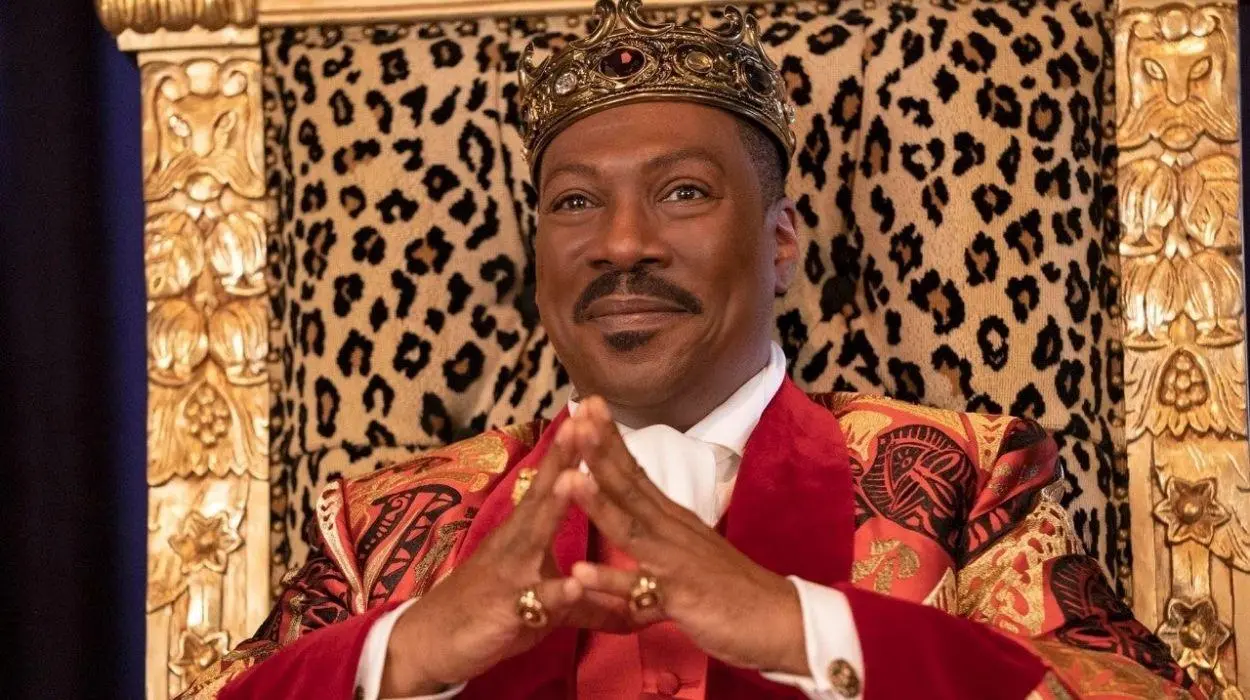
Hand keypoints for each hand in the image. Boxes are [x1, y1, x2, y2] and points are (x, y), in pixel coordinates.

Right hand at [381, 420, 617, 694]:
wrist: (429, 644)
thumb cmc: (489, 613)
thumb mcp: (541, 603)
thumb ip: (578, 596)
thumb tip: (621, 600)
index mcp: (525, 533)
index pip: (552, 483)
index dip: (572, 451)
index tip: (593, 414)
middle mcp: (515, 543)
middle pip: (541, 495)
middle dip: (564, 460)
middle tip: (583, 422)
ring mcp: (508, 574)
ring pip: (532, 537)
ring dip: (553, 508)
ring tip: (573, 480)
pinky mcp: (504, 612)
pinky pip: (532, 602)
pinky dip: (554, 592)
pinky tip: (574, 583)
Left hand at [559, 397, 808, 674]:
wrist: (780, 621)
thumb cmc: (731, 587)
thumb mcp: (688, 550)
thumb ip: (657, 532)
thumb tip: (634, 509)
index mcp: (671, 517)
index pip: (636, 470)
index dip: (611, 438)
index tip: (588, 403)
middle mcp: (671, 529)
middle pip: (630, 485)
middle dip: (600, 450)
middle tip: (577, 412)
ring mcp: (674, 560)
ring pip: (631, 528)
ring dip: (598, 504)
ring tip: (569, 478)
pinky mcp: (678, 597)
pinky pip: (638, 589)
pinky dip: (609, 580)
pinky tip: (580, 571)